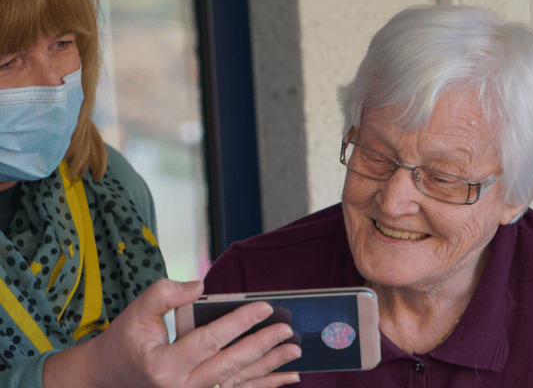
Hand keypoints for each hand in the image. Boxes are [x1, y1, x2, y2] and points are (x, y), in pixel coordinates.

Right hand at [44, 279, 300, 387]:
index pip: (210, 340)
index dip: (239, 322)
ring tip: (294, 353)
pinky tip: (284, 379)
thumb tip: (200, 285)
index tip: (264, 307)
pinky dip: (262, 386)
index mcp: (165, 364)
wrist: (108, 378)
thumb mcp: (137, 311)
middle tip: (287, 330)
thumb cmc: (125, 341)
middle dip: (263, 346)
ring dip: (270, 368)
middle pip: (231, 364)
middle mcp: (181, 387)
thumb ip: (166, 293)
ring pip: (238, 382)